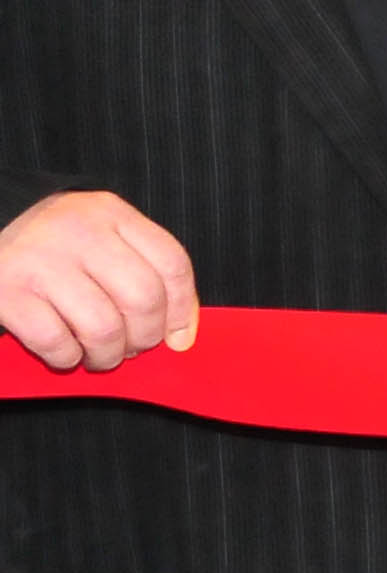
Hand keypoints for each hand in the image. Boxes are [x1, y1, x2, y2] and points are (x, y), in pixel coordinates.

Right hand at [0, 190, 198, 372]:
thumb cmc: (49, 240)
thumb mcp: (98, 232)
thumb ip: (140, 266)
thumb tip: (179, 332)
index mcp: (110, 214)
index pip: (172, 263)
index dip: (183, 309)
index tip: (178, 336)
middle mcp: (79, 233)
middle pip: (143, 298)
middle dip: (145, 337)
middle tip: (132, 347)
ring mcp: (41, 262)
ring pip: (104, 327)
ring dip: (107, 354)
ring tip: (99, 355)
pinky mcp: (7, 292)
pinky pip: (56, 342)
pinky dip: (67, 358)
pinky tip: (65, 352)